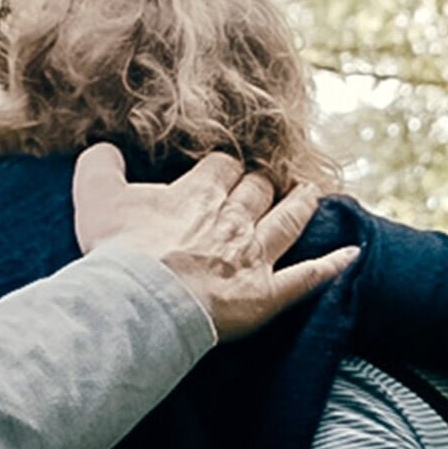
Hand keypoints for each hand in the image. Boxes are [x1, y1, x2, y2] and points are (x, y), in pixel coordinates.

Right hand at [70, 146, 358, 342]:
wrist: (143, 300)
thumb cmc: (120, 250)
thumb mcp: (95, 196)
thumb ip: (99, 165)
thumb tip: (104, 149)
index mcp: (199, 193)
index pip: (222, 166)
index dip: (224, 165)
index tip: (222, 166)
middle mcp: (234, 218)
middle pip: (258, 189)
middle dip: (261, 182)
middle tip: (264, 180)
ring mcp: (255, 256)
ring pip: (288, 221)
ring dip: (302, 205)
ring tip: (310, 193)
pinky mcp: (268, 294)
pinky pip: (308, 277)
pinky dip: (331, 265)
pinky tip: (352, 255)